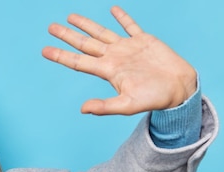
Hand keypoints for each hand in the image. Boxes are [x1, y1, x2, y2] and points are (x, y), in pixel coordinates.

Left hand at [42, 6, 196, 114]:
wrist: (179, 89)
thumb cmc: (154, 99)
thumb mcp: (128, 106)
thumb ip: (105, 107)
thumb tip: (82, 109)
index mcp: (108, 70)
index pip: (79, 61)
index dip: (61, 55)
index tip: (44, 50)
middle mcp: (114, 57)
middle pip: (85, 43)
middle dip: (67, 35)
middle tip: (51, 27)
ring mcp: (127, 48)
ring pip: (102, 32)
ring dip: (86, 24)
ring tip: (70, 16)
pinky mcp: (143, 40)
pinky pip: (130, 25)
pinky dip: (121, 17)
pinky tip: (112, 9)